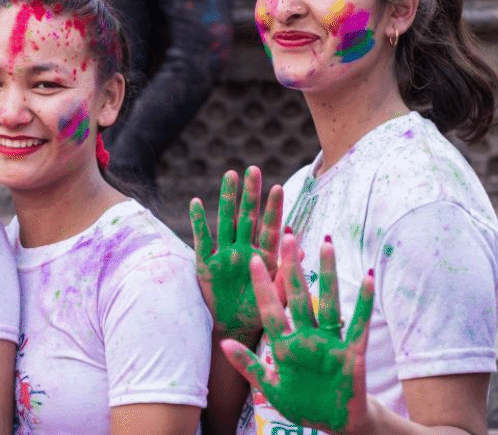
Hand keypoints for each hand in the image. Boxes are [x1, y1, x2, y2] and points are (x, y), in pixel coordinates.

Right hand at [191, 167, 282, 341]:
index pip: (270, 228)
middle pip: (248, 217)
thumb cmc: (260, 315)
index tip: (278, 188)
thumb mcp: (278, 299)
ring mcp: (224, 255)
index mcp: (265, 258)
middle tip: (253, 169)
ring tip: (230, 175)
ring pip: (226, 221)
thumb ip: (288, 276)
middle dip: (251, 194)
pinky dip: (198, 222)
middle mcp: (245, 250)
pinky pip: (201, 240)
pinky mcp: (206, 265)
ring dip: (228, 199)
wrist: (234, 329)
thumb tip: (301, 249)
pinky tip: (196, 202)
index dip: (273, 209)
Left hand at [220, 234, 373, 434]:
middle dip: (292, 268)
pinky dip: (364, 303)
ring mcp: (329, 342)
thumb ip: (249, 366)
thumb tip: (223, 343)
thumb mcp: (271, 387)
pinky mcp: (352, 352)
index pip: (271, 309)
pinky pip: (358, 324)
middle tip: (289, 236)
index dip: (262, 285)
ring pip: (328, 302)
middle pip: (298, 296)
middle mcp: (306, 336)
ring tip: (326, 244)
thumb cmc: (302, 404)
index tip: (254, 258)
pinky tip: (368, 277)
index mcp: (284, 345)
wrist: (334, 423)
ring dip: (328, 275)